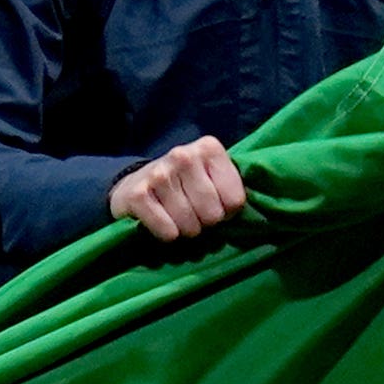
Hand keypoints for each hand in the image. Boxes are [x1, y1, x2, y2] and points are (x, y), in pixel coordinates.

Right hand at [106, 136, 244, 241]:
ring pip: (190, 224)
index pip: (236, 200)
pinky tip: (163, 223)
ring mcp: (158, 173)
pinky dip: (168, 235)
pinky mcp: (136, 194)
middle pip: (213, 214)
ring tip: (180, 219)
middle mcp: (183, 155)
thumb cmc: (184, 184)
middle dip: (207, 223)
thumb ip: (231, 188)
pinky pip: (167, 230)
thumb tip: (249, 218)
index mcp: (209, 149)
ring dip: (187, 230)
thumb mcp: (211, 177)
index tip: (218, 207)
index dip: (228, 212)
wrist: (134, 183)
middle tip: (196, 216)